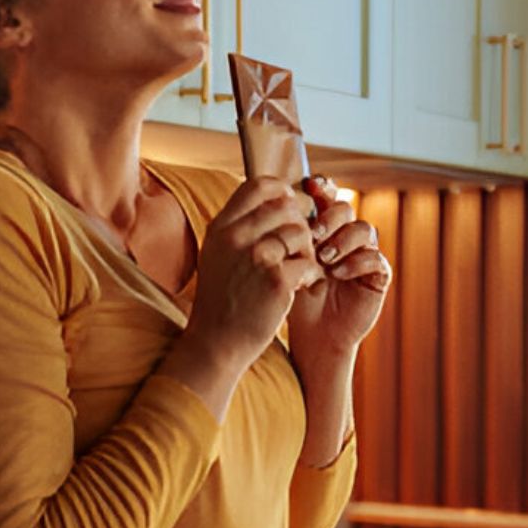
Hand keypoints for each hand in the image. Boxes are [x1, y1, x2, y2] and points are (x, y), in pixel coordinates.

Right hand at [179, 176, 320, 373]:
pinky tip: (301, 286)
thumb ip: (240, 227)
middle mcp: (236, 237)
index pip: (258, 185)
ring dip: (307, 251)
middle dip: (299, 225)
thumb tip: (276, 198)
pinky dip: (310, 275)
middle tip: (299, 248)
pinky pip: (308, 263)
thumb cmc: (223, 299)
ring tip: (299, 270)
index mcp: (221, 227)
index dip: (281, 191)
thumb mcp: (218, 254)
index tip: (290, 206)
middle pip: (285, 207)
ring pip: (300, 233)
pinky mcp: (276, 280)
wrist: (217, 342)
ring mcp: (256, 257)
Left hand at [287, 175, 389, 360]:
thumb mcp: (286, 261)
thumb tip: (271, 201)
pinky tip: (337, 273)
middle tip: (313, 233)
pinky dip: (357, 262)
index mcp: (324, 228)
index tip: (309, 186)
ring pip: (364, 230)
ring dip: (343, 240)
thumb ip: (286, 233)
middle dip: (329, 218)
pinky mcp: (378, 276)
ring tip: (324, 257)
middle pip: (346, 209)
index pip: (328, 197)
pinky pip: (376, 259)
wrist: (312, 334)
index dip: (323, 187)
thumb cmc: (294, 295)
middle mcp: (346, 237)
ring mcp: (364, 255)